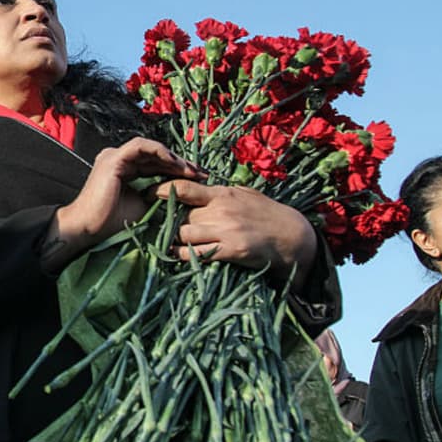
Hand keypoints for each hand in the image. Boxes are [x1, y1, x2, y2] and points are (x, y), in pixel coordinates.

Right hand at [45, 138, 203, 268]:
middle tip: (201, 172)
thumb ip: (158, 195)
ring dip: (172, 157)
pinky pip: (140, 147)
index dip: (177, 169)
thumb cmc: (111, 221)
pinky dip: (159, 152)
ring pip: (150, 148)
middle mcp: (118, 158)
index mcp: (124, 169)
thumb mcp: (143, 205)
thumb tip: (182, 194)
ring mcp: (115, 156)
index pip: (155, 163)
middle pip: (155, 154)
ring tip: (190, 169)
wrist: (88, 228)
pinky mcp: (114, 158)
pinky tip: (174, 162)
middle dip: (180, 163)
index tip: (199, 179)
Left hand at [154, 181, 316, 275]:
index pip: (184, 188)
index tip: (148, 193)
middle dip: (166, 220)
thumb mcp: (246, 194)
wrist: (294, 237)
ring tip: (168, 241)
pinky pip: (196, 254)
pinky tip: (179, 256)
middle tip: (155, 224)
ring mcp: (225, 231)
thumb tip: (203, 184)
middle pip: (179, 214)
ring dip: (174, 239)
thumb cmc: (269, 214)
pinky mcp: (231, 251)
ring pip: (183, 234)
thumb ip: (223, 192)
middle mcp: (220, 211)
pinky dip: (184, 256)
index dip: (162, 190)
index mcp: (222, 194)